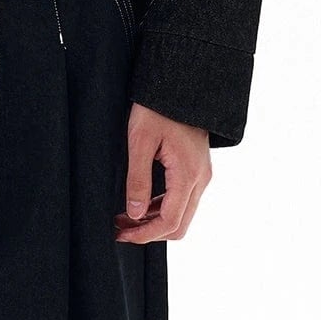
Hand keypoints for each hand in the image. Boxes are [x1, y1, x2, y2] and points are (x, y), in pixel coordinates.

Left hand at [113, 105, 210, 241]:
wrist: (181, 85)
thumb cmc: (157, 108)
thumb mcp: (140, 141)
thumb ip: (138, 179)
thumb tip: (134, 214)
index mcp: (188, 174)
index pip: (170, 221)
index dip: (144, 234)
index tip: (121, 234)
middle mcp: (200, 179)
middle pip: (180, 225)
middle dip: (149, 232)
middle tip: (120, 230)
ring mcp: (201, 175)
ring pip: (182, 214)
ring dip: (154, 221)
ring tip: (124, 218)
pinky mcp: (196, 169)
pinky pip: (182, 199)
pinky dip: (161, 208)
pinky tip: (139, 204)